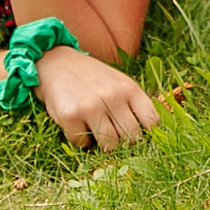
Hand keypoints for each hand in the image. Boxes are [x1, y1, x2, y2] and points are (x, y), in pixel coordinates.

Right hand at [32, 46, 159, 149]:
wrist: (57, 63)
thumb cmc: (93, 79)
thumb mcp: (119, 83)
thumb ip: (134, 104)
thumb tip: (151, 135)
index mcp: (130, 88)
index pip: (152, 122)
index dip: (148, 135)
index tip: (139, 136)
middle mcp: (113, 97)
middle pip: (132, 138)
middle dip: (125, 143)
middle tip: (115, 137)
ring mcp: (91, 107)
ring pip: (110, 146)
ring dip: (104, 145)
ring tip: (97, 131)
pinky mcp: (70, 116)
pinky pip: (83, 145)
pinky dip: (82, 142)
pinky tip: (79, 127)